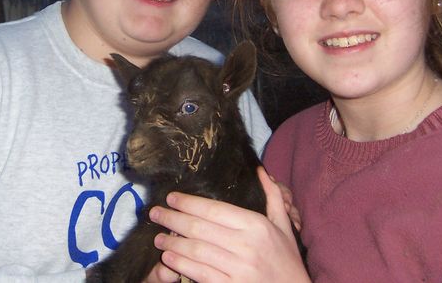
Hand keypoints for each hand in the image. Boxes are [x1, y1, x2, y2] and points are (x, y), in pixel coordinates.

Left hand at [148, 167, 310, 281]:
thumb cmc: (286, 260)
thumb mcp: (284, 226)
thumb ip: (272, 196)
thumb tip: (259, 170)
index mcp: (256, 226)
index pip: (214, 210)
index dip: (188, 203)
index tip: (171, 198)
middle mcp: (246, 246)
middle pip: (199, 228)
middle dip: (172, 219)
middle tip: (155, 214)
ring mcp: (238, 269)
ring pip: (195, 251)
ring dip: (172, 243)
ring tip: (158, 238)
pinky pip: (200, 274)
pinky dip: (181, 265)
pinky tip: (169, 258)